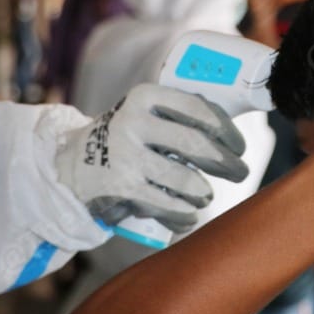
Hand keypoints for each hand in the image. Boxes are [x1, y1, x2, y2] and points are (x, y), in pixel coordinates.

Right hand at [56, 85, 249, 233]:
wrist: (73, 165)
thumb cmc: (127, 140)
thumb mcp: (147, 116)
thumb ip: (181, 118)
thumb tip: (231, 136)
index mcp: (145, 97)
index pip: (197, 108)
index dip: (226, 130)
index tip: (239, 146)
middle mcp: (134, 121)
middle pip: (195, 144)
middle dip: (225, 162)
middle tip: (240, 172)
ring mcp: (126, 155)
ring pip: (184, 179)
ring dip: (204, 192)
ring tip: (206, 196)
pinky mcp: (122, 187)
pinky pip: (166, 204)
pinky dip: (184, 214)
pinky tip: (190, 216)